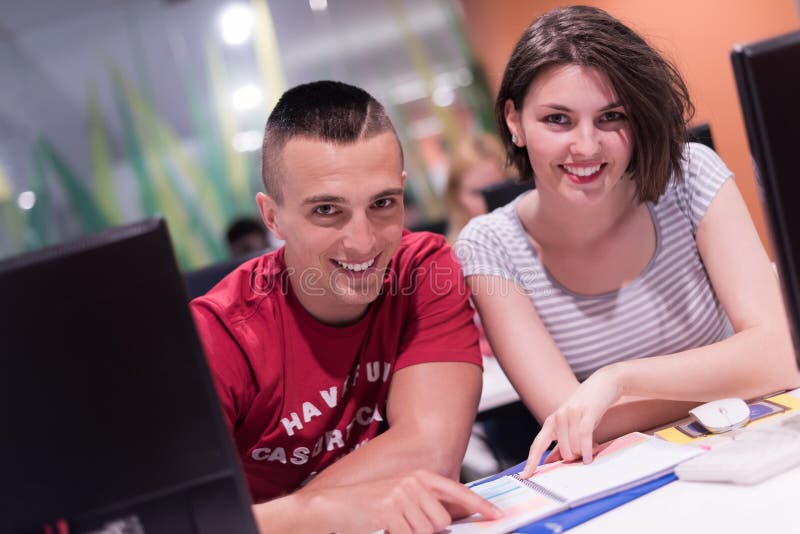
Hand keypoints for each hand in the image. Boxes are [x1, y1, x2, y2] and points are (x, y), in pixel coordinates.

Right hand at [255, 469, 502, 533]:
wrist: (332, 509)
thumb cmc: (367, 509)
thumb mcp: (400, 501)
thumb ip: (427, 508)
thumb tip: (452, 521)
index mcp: (419, 478)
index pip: (458, 492)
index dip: (479, 506)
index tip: (497, 517)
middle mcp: (414, 483)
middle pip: (442, 522)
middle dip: (430, 533)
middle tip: (405, 527)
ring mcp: (402, 495)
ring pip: (428, 532)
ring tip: (391, 527)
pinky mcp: (390, 509)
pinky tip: (384, 529)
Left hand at [520, 366, 621, 477]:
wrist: (603, 384)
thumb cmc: (587, 408)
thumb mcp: (572, 425)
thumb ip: (561, 443)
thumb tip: (550, 462)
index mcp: (551, 422)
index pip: (537, 445)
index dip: (531, 461)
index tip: (524, 476)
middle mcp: (558, 417)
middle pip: (563, 452)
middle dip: (575, 458)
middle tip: (585, 454)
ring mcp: (571, 413)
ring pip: (573, 446)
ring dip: (584, 453)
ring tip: (592, 448)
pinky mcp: (586, 412)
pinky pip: (584, 437)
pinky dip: (586, 450)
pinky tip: (589, 458)